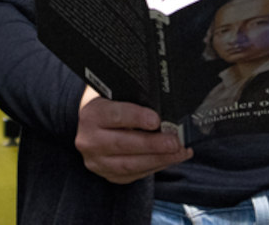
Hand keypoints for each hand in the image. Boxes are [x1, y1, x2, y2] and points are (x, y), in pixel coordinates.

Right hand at [74, 86, 193, 183]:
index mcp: (92, 115)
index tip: (156, 119)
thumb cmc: (108, 105)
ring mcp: (97, 161)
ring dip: (158, 159)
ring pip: (129, 165)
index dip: (137, 118)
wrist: (90, 124)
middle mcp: (90, 140)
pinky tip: (169, 159)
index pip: (115, 116)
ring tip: (179, 153)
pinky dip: (154, 167)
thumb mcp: (114, 95)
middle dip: (153, 145)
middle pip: (123, 144)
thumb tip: (163, 108)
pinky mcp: (107, 174)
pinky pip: (133, 174)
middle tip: (175, 142)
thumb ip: (133, 100)